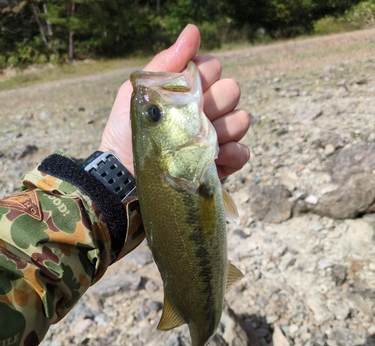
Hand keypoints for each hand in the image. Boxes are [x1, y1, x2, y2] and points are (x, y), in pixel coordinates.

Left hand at [99, 24, 249, 179]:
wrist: (125, 175)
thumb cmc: (129, 132)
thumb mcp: (140, 93)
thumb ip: (167, 63)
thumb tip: (193, 31)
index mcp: (189, 91)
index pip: (213, 67)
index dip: (202, 75)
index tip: (185, 89)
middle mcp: (207, 112)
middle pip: (232, 90)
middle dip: (215, 100)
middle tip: (192, 117)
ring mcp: (217, 138)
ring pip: (241, 120)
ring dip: (225, 128)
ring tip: (201, 141)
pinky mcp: (222, 165)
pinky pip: (244, 153)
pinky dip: (233, 154)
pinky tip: (215, 158)